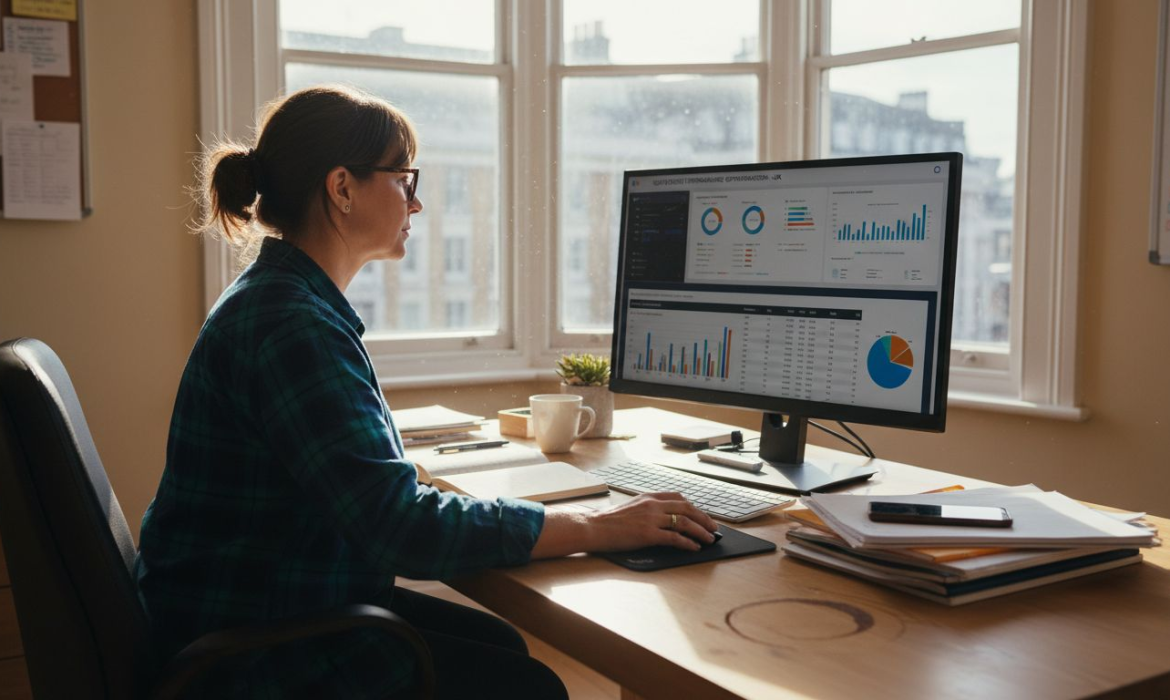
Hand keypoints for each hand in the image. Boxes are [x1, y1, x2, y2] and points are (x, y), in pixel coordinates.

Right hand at [585, 493, 718, 551]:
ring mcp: (651, 519)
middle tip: (713, 528)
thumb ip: (648, 509)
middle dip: (703, 518)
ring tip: (709, 539)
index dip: (694, 507)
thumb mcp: (631, 508)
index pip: (678, 497)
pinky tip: (694, 548)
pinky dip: (687, 543)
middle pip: (686, 508)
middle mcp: (652, 505)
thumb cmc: (608, 521)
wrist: (593, 527)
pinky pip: (674, 538)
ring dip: (700, 531)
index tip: (702, 514)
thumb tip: (664, 519)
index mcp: (648, 497)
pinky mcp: (648, 534)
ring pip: (684, 522)